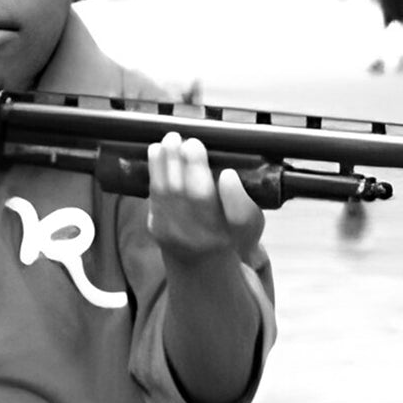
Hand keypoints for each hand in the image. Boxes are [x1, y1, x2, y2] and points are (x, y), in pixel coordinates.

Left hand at [145, 133, 259, 264]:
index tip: (228, 172)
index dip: (233, 195)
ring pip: (171, 194)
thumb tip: (228, 175)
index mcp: (234, 233)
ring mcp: (178, 235)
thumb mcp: (247, 221)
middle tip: (190, 141)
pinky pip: (155, 195)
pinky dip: (155, 171)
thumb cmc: (225, 233)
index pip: (238, 217)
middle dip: (192, 166)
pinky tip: (157, 152)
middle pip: (198, 199)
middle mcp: (206, 238)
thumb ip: (241, 200)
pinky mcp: (156, 229)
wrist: (197, 263)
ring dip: (168, 162)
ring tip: (171, 139)